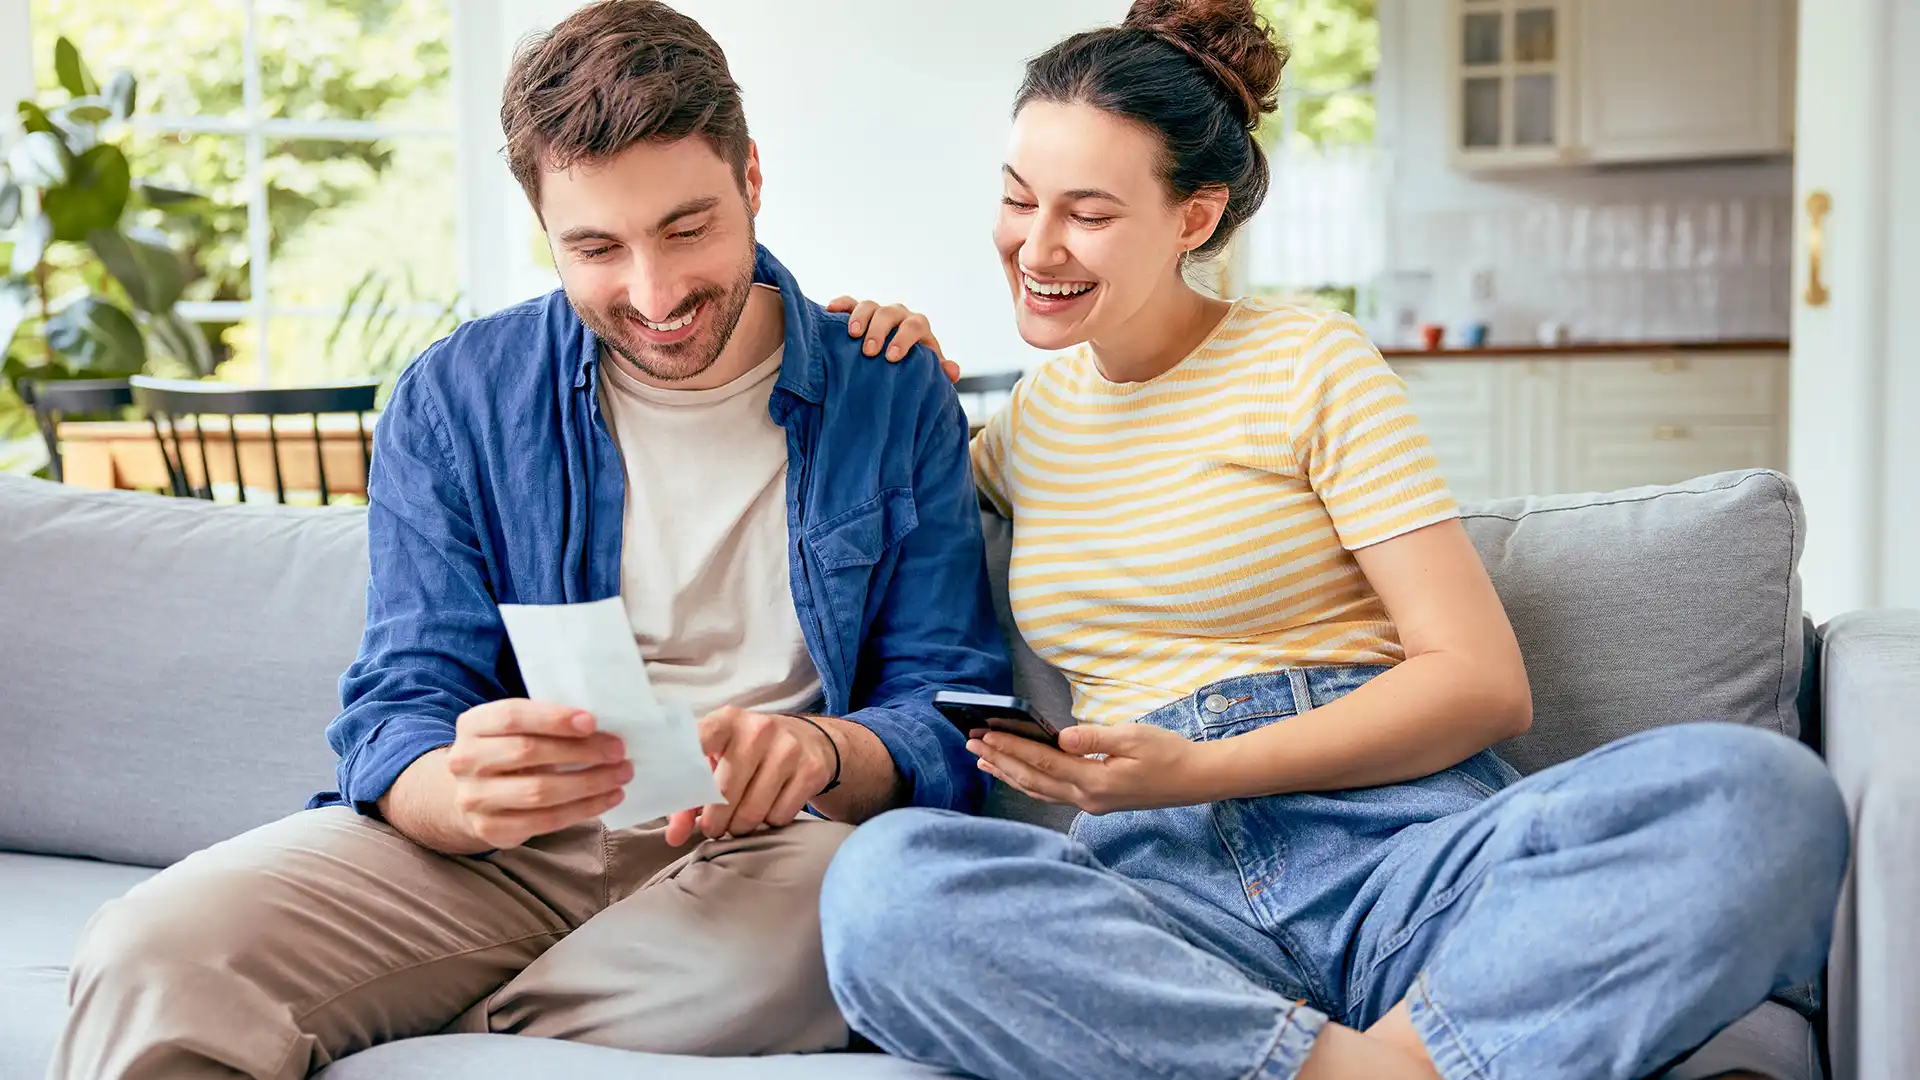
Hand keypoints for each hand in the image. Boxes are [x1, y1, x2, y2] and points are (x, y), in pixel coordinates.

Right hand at [443, 700, 631, 849]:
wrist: (470, 794)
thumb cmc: (507, 751)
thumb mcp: (516, 729)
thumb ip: (546, 724)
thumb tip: (602, 728)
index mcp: (473, 725)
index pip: (512, 716)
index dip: (553, 718)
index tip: (591, 722)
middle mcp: (465, 761)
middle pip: (528, 752)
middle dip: (581, 751)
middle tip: (618, 750)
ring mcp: (474, 798)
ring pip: (539, 791)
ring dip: (589, 783)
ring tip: (621, 775)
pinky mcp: (491, 829)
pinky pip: (545, 821)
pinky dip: (583, 809)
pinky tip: (608, 798)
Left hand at [664, 707, 837, 844]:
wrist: (810, 739)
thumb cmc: (749, 751)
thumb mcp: (718, 759)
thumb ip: (690, 795)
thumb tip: (674, 837)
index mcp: (727, 720)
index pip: (698, 741)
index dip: (683, 770)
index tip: (676, 794)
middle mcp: (758, 729)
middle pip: (725, 793)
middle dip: (714, 822)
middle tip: (714, 827)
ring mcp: (788, 748)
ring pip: (753, 812)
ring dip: (741, 827)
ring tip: (739, 822)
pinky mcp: (811, 770)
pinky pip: (780, 816)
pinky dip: (770, 822)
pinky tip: (768, 809)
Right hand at [825, 296, 960, 382]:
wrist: (896, 360)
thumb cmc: (913, 366)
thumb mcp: (927, 370)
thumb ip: (940, 371)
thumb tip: (952, 372)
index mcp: (917, 326)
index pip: (914, 325)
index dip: (904, 339)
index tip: (891, 357)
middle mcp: (898, 314)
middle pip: (889, 313)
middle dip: (879, 330)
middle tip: (870, 351)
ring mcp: (877, 311)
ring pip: (869, 305)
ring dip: (860, 317)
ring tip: (852, 334)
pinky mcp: (859, 311)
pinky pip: (850, 302)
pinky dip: (842, 304)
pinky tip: (831, 310)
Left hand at [968, 723, 1210, 814]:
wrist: (1195, 780)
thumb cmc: (1168, 753)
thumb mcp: (1134, 736)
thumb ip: (1094, 738)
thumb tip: (1061, 736)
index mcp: (1095, 780)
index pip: (1042, 761)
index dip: (1010, 747)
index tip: (984, 734)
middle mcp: (1087, 798)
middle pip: (1032, 779)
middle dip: (999, 761)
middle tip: (971, 745)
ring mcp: (1090, 804)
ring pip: (1038, 790)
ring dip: (1008, 774)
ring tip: (983, 761)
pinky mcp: (1094, 803)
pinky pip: (1051, 794)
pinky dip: (1028, 783)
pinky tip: (1015, 775)